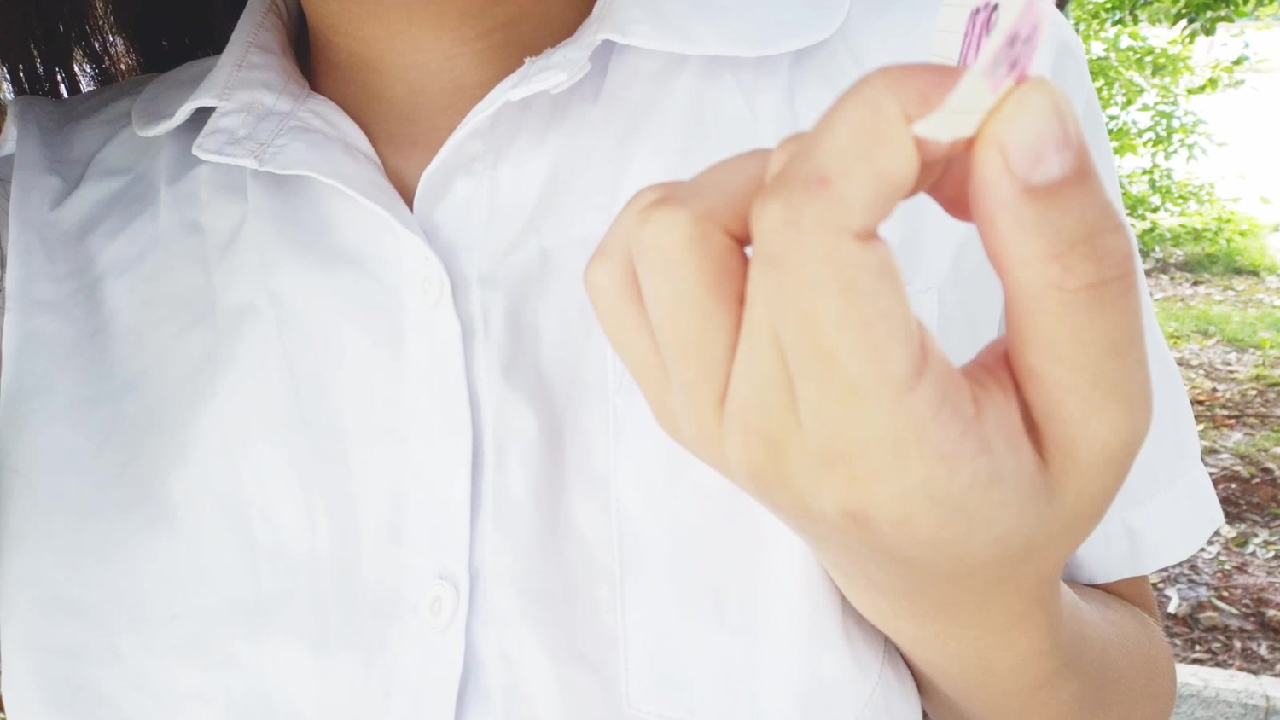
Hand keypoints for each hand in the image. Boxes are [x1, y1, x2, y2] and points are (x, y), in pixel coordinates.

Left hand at [585, 66, 1149, 627]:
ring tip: (860, 210)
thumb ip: (1070, 258)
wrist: (936, 579)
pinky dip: (697, 216)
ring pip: (667, 222)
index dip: (884, 122)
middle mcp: (755, 422)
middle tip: (951, 169)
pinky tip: (779, 240)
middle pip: (756, 204)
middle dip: (865, 139)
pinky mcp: (667, 391)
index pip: (814, 227)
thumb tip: (1014, 109)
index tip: (971, 105)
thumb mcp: (1101, 402)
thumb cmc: (1026, 496)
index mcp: (867, 434)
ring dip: (770, 176)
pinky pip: (627, 263)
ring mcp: (695, 410)